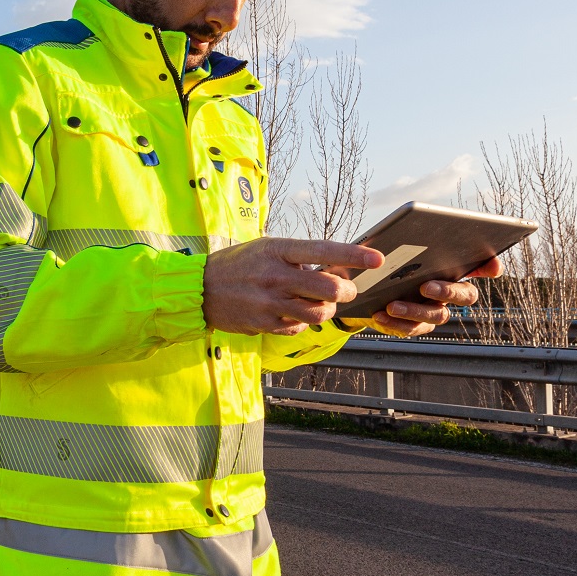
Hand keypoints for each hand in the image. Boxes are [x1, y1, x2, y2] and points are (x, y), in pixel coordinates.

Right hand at [203, 239, 384, 335]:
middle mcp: (276, 276)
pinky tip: (294, 313)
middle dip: (347, 290)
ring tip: (323, 304)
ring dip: (329, 310)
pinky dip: (304, 322)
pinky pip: (299, 326)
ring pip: (319, 312)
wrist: (198, 289)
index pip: (323, 250)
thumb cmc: (238, 265)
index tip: (378, 259)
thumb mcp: (266, 249)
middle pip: (329, 288)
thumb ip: (298, 258)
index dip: (354, 255)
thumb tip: (336, 267)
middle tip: (348, 289)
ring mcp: (270, 302)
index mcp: (277, 250)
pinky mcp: (265, 324)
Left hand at [348, 257, 501, 336]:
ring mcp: (436, 309)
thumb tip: (384, 252)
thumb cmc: (385, 260)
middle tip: (426, 286)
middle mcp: (451, 290)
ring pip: (437, 315)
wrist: (364, 284)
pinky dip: (395, 323)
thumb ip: (393, 245)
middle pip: (466, 295)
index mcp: (452, 266)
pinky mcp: (418, 325)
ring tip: (392, 305)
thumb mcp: (388, 247)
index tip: (493, 268)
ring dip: (415, 310)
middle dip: (448, 290)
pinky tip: (379, 315)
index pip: (481, 265)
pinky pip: (412, 328)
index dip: (490, 266)